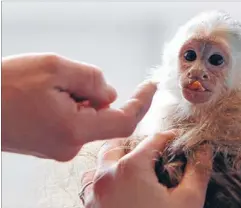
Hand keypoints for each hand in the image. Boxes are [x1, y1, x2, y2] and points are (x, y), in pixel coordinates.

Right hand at [1, 53, 156, 160]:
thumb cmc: (6, 85)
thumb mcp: (54, 69)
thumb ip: (91, 80)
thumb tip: (110, 95)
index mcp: (75, 130)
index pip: (125, 122)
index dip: (141, 103)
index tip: (151, 86)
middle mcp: (70, 146)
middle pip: (104, 117)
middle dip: (96, 94)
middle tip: (68, 79)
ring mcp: (60, 148)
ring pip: (88, 118)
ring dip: (80, 99)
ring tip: (50, 88)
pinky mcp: (52, 145)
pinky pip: (75, 123)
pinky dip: (72, 107)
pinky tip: (48, 97)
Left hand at [80, 130, 211, 207]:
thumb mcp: (187, 203)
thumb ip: (197, 171)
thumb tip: (204, 150)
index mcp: (131, 168)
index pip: (153, 140)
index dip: (169, 137)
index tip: (178, 139)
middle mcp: (107, 175)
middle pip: (119, 145)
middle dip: (138, 145)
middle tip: (155, 154)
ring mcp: (94, 191)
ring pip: (102, 162)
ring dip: (117, 159)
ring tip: (137, 168)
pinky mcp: (89, 207)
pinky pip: (93, 182)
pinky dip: (107, 177)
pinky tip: (123, 188)